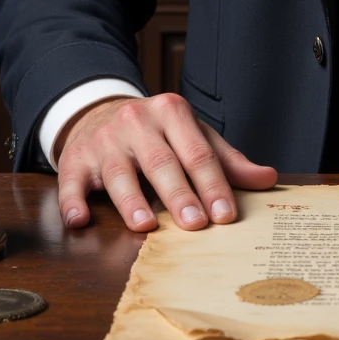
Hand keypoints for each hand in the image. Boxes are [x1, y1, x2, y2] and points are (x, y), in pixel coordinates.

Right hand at [55, 93, 277, 232]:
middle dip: (179, 195)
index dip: (213, 184)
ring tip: (147, 226)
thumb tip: (267, 179)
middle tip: (195, 225)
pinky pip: (71, 181)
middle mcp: (136, 122)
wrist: (99, 112)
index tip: (226, 214)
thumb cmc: (157, 132)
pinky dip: (72, 202)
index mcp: (171, 112)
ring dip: (132, 201)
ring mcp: (104, 140)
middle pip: (161, 162)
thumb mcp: (193, 135)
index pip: (197, 152)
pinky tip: (80, 221)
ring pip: (119, 172)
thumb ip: (226, 160)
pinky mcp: (75, 159)